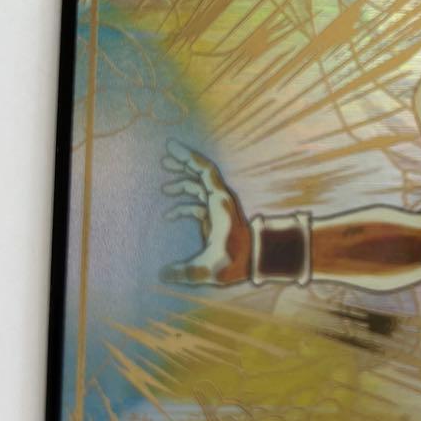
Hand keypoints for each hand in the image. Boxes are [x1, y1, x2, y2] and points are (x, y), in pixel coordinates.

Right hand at [160, 139, 250, 284]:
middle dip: (182, 164)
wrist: (258, 262)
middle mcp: (220, 200)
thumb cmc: (236, 261)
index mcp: (219, 202)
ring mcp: (218, 209)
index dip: (188, 157)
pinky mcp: (216, 219)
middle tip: (163, 158)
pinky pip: (197, 205)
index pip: (204, 171)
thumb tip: (162, 274)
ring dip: (182, 185)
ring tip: (163, 188)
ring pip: (198, 188)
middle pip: (200, 174)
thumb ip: (184, 272)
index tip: (171, 146)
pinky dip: (184, 206)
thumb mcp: (208, 268)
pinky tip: (169, 216)